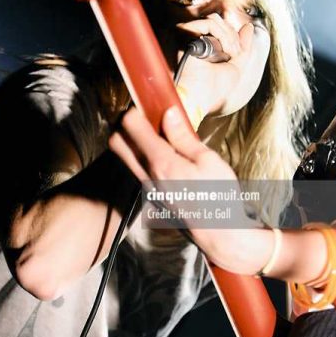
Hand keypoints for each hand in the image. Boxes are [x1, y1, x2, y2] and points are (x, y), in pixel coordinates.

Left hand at [109, 106, 271, 272]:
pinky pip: (136, 169)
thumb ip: (184, 137)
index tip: (148, 103)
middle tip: (146, 117)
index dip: (136, 109)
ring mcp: (147, 187)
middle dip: (125, 124)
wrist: (219, 233)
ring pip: (124, 156)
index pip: (131, 126)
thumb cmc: (219, 197)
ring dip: (132, 140)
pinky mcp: (151, 195)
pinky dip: (141, 156)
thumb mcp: (208, 161)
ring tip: (158, 134)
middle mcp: (148, 176)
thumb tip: (168, 113)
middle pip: (116, 141)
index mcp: (162, 163)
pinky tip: (164, 154)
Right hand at [176, 14, 269, 115]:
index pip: (221, 26)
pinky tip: (224, 52)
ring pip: (215, 20)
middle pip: (219, 20)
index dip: (235, 38)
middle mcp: (191, 36)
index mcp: (201, 43)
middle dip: (233, 38)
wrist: (198, 98)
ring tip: (229, 55)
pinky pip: (210, 24)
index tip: (237, 55)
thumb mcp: (236, 66)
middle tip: (233, 56)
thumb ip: (243, 46)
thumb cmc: (212, 88)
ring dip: (228, 37)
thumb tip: (249, 26)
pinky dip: (223, 36)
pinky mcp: (184, 33)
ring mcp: (187, 34)